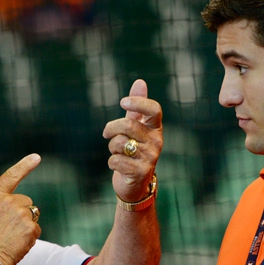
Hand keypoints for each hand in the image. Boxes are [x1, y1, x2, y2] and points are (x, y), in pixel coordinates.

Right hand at [0, 154, 41, 264]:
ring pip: (32, 216)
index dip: (25, 165)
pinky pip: (36, 230)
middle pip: (26, 201)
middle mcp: (9, 201)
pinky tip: (16, 244)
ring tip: (10, 238)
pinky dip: (29, 237)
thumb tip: (11, 207)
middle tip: (7, 229)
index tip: (36, 157)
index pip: (11, 176)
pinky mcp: (31, 228)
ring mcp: (22, 214)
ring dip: (26, 225)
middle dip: (22, 212)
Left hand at [102, 79, 162, 201]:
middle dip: (111, 128)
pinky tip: (117, 165)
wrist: (136, 183)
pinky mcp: (141, 172)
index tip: (122, 102)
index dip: (138, 102)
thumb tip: (140, 81)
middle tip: (106, 133)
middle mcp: (157, 141)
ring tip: (116, 152)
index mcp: (156, 128)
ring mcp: (151, 157)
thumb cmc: (134, 150)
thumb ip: (137, 106)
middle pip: (128, 125)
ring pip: (120, 143)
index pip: (154, 109)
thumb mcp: (136, 127)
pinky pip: (117, 160)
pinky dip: (111, 162)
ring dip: (111, 147)